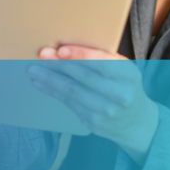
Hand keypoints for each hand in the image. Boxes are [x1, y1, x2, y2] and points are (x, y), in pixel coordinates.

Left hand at [29, 45, 158, 161]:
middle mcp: (120, 94)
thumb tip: (68, 48)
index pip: (102, 62)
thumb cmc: (124, 86)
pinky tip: (41, 84)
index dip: (80, 55)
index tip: (61, 49)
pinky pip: (68, 103)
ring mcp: (106, 110)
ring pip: (72, 91)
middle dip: (59, 64)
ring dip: (50, 79)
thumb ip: (104, 59)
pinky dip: (52, 92)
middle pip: (83, 76)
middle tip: (41, 55)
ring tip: (34, 70)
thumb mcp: (124, 70)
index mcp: (129, 75)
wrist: (135, 121)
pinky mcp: (93, 121)